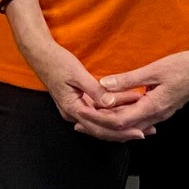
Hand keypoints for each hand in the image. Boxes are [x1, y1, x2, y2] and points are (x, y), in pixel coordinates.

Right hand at [25, 35, 150, 142]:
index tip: (139, 131)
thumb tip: (110, 103)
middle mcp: (74, 114)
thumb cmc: (57, 62)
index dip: (121, 130)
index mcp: (73, 109)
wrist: (41, 55)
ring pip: (101, 124)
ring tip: (143, 126)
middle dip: (125, 133)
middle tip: (147, 133)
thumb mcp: (77, 74)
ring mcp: (76, 110)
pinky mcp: (79, 104)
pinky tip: (127, 115)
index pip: (100, 126)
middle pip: (102, 130)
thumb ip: (94, 90)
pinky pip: (98, 115)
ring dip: (121, 126)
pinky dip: (113, 115)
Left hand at [92, 30, 188, 135]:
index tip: (82, 113)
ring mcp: (160, 114)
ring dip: (110, 123)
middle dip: (100, 126)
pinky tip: (113, 113)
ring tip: (91, 118)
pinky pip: (138, 120)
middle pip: (123, 129)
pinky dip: (123, 118)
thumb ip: (129, 79)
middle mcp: (156, 115)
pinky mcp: (162, 109)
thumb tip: (104, 84)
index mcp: (153, 107)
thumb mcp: (154, 69)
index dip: (99, 119)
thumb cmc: (184, 67)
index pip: (120, 122)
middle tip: (79, 121)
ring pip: (131, 126)